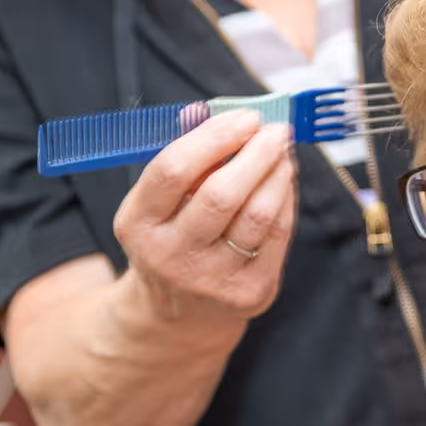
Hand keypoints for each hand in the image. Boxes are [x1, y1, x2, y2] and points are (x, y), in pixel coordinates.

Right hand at [114, 109, 297, 322]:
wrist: (178, 314)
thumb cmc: (171, 237)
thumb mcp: (156, 203)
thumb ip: (184, 158)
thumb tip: (214, 112)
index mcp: (139, 225)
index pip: (173, 171)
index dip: (213, 137)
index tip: (244, 117)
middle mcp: (171, 256)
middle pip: (221, 195)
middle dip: (256, 153)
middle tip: (275, 129)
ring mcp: (213, 279)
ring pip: (257, 214)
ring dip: (278, 172)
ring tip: (282, 150)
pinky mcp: (251, 292)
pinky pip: (278, 233)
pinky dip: (286, 198)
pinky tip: (284, 180)